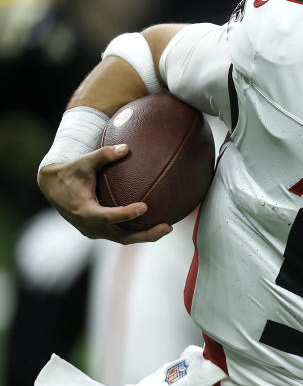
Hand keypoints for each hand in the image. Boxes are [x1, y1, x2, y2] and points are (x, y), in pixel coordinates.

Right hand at [37, 144, 171, 243]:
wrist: (53, 186)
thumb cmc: (71, 172)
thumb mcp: (84, 162)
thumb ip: (104, 155)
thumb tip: (127, 147)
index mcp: (84, 211)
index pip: (108, 216)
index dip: (126, 214)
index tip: (145, 206)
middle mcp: (90, 225)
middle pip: (121, 236)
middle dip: (146, 234)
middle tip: (167, 226)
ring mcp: (94, 231)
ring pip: (123, 239)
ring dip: (145, 235)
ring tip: (167, 227)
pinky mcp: (99, 231)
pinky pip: (120, 235)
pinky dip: (137, 231)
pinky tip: (155, 222)